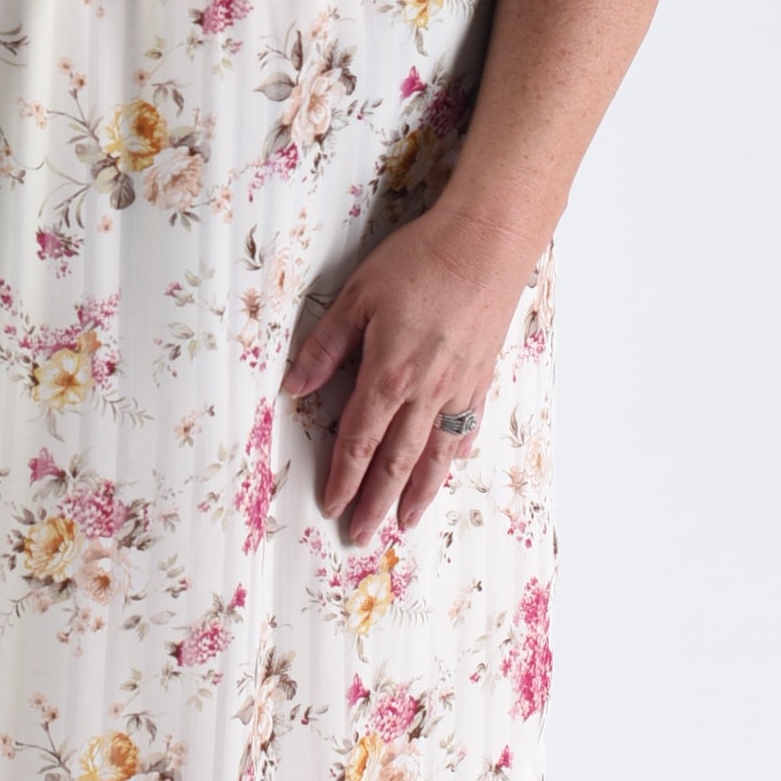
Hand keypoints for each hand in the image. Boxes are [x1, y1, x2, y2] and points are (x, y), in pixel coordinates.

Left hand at [281, 205, 530, 542]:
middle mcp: (426, 392)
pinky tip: (449, 468)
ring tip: (406, 523)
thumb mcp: (356, 296)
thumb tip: (293, 386)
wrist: (487, 243)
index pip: (358, 441)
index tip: (332, 507)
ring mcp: (459, 388)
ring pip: (435, 454)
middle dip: (376, 502)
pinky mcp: (482, 375)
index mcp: (388, 374)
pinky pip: (466, 427)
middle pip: (396, 461)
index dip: (343, 478)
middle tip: (363, 537)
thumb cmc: (419, 261)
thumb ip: (325, 346)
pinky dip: (455, 454)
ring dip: (419, 493)